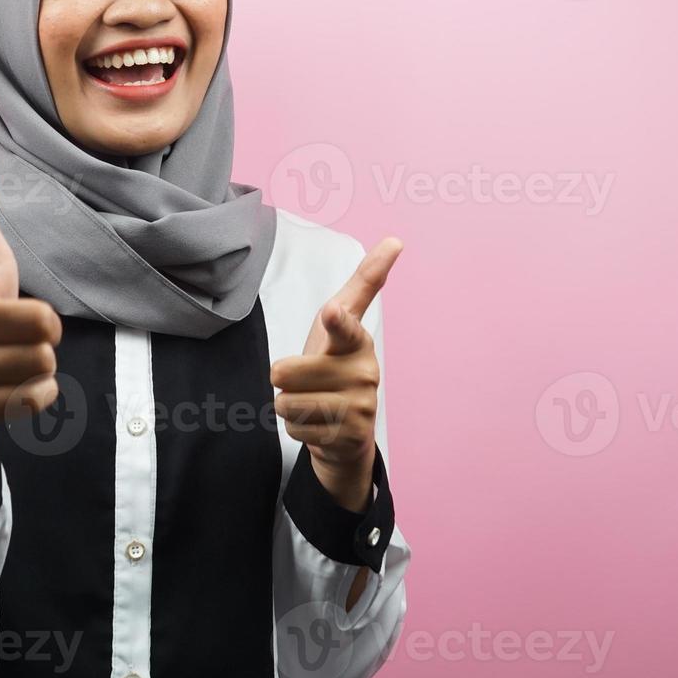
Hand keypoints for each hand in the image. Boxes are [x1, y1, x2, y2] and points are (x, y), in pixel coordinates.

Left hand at [271, 236, 402, 512]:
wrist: (348, 430)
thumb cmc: (337, 364)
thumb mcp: (340, 322)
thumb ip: (363, 284)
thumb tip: (395, 240)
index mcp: (357, 342)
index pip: (343, 328)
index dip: (335, 321)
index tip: (332, 310)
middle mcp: (364, 373)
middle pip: (285, 373)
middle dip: (283, 381)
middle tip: (306, 382)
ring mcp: (360, 408)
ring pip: (287, 403)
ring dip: (289, 406)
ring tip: (313, 404)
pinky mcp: (350, 437)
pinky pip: (295, 429)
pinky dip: (298, 429)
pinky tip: (320, 426)